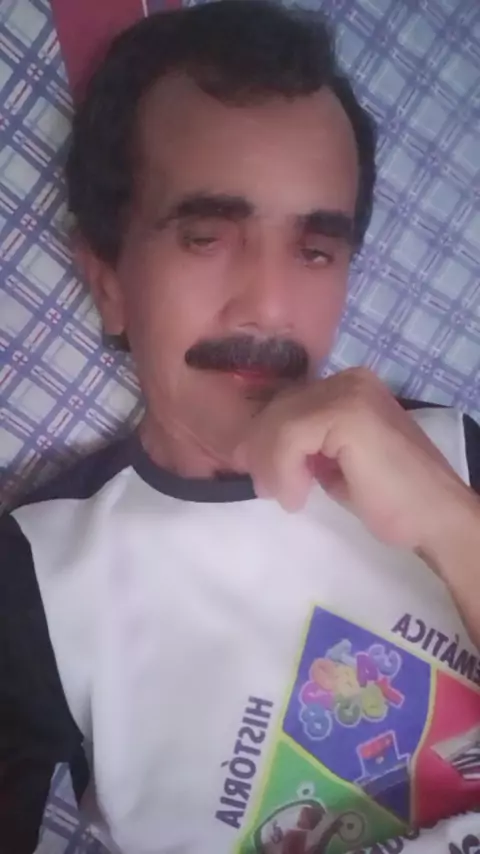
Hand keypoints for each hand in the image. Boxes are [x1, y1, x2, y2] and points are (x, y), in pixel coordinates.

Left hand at [235, 368, 475, 552]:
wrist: (436, 516)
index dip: (263, 435)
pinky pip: (290, 438)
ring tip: (287, 497)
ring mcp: (350, 392)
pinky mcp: (347, 413)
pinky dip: (284, 470)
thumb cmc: (393, 498)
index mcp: (349, 386)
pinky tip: (297, 496)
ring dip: (272, 465)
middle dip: (261, 449)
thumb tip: (259, 449)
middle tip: (264, 488)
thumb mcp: (337, 462)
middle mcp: (349, 379)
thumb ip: (307, 447)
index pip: (288, 401)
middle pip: (279, 407)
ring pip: (279, 422)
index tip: (256, 471)